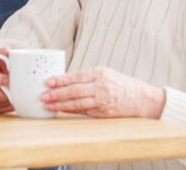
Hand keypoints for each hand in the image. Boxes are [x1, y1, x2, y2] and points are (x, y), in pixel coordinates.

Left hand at [41, 67, 165, 118]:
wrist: (143, 99)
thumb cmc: (122, 84)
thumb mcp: (105, 73)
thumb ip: (86, 76)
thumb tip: (63, 80)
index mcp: (100, 73)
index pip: (76, 76)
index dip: (60, 80)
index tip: (47, 82)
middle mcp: (101, 87)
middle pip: (74, 91)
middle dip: (56, 94)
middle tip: (43, 96)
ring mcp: (104, 101)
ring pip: (78, 104)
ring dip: (61, 105)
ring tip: (48, 105)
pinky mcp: (105, 113)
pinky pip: (85, 112)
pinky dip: (72, 111)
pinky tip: (62, 110)